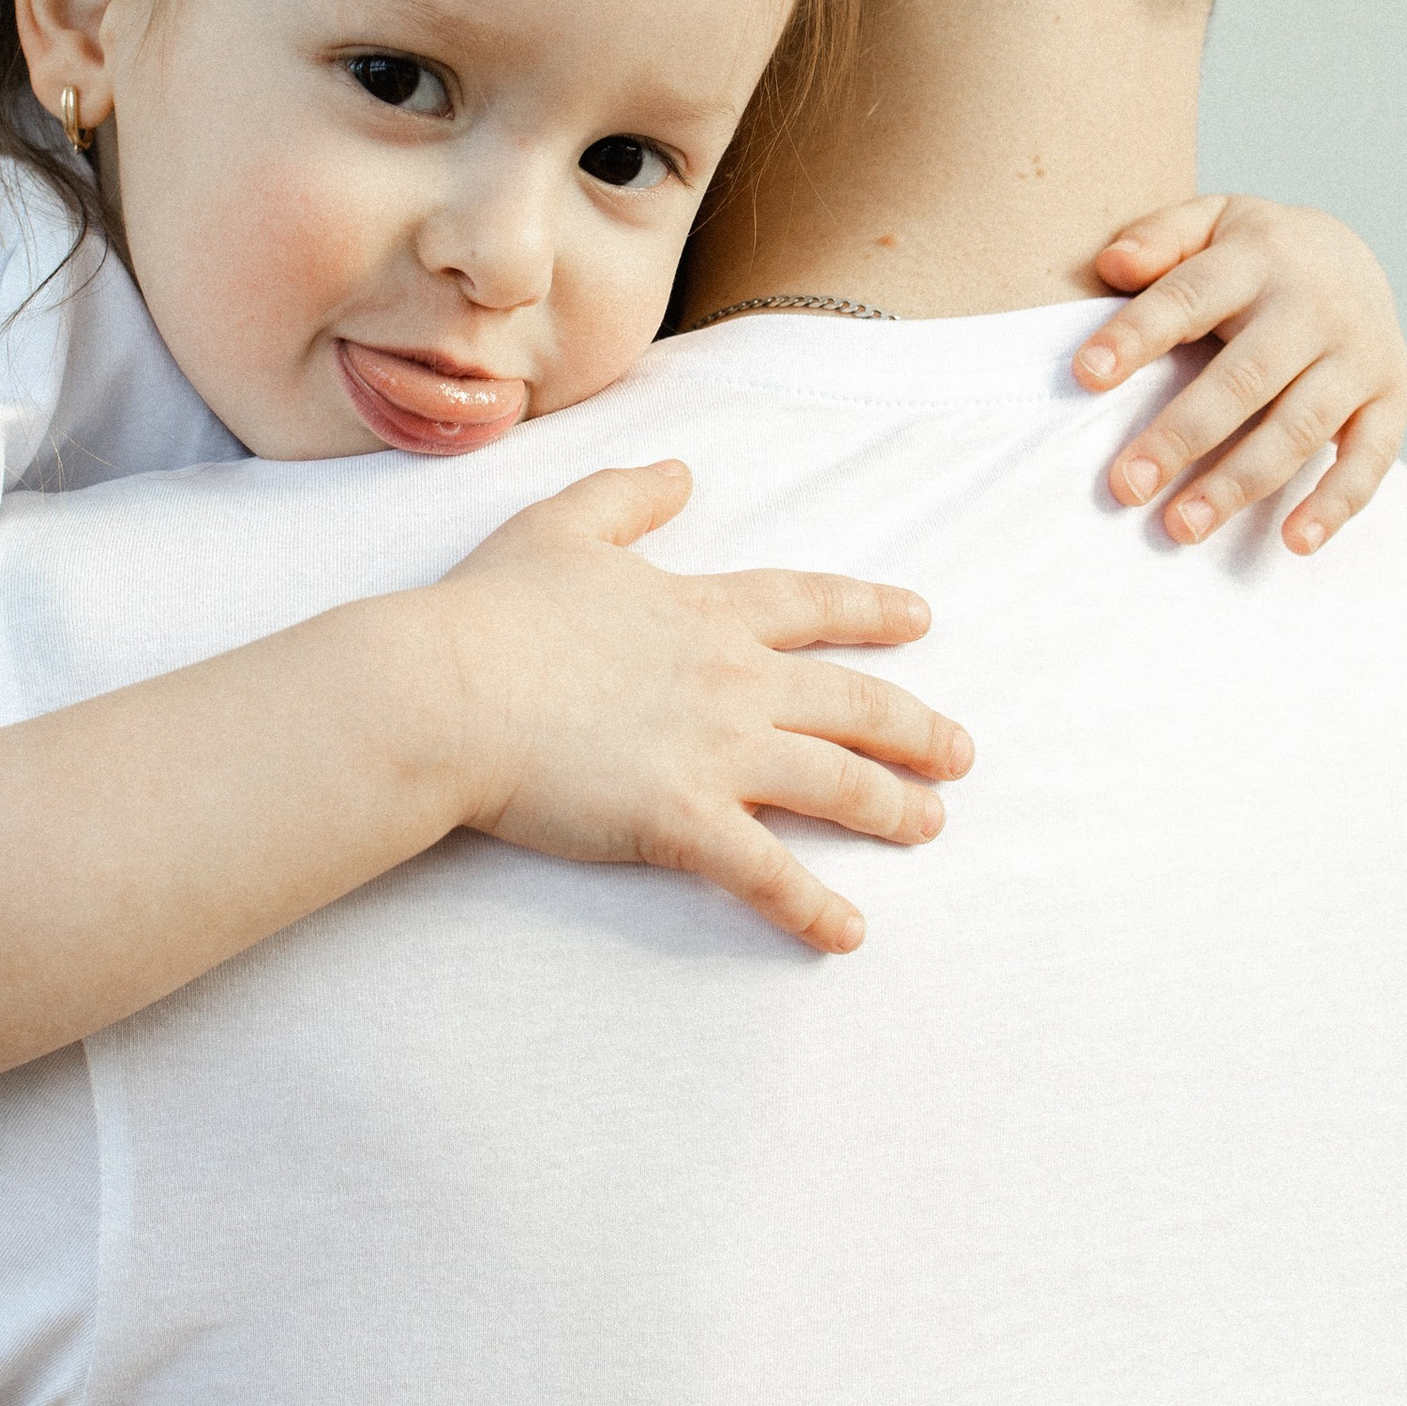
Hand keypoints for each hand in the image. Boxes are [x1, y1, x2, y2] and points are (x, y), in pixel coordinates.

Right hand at [430, 461, 970, 954]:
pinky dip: (813, 908)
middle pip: (850, 701)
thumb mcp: (561, 525)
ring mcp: (715, 752)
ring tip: (930, 825)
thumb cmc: (491, 612)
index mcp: (704, 609)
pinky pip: (768, 874)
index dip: (871, 609)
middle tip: (959, 753)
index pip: (810, 603)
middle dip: (914, 728)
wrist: (446, 690)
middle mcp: (730, 679)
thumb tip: (683, 471)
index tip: (919, 618)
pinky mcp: (683, 821)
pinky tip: (850, 933)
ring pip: (835, 783)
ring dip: (892, 806)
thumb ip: (628, 496)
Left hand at [1072, 195, 1406, 553]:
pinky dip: (1336, 503)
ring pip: (1298, 427)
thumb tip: (1111, 265)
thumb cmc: (1253, 255)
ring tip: (1182, 527)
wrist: (1352, 256)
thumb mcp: (1210, 223)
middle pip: (1244, 378)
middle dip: (1182, 435)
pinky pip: (1371, 458)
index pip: (1190, 296)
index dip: (1138, 335)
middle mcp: (1315, 306)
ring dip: (1239, 482)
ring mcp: (1360, 355)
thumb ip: (1160, 238)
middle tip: (1126, 487)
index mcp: (1259, 256)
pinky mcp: (1393, 399)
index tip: (1085, 376)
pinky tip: (1293, 542)